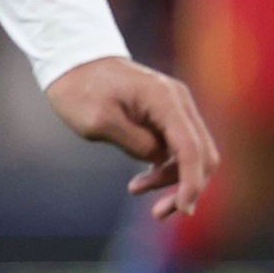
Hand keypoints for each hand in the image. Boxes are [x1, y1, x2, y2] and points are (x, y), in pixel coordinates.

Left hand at [47, 56, 218, 217]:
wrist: (72, 60)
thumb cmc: (78, 89)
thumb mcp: (97, 121)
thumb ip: (135, 143)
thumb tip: (159, 159)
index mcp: (165, 100)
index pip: (191, 149)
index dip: (191, 183)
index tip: (182, 209)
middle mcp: (179, 101)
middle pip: (201, 154)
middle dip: (186, 186)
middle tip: (158, 212)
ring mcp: (176, 106)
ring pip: (192, 153)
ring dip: (173, 178)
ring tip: (135, 189)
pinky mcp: (166, 113)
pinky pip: (179, 146)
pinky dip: (167, 165)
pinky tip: (143, 178)